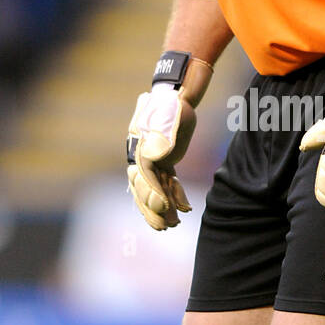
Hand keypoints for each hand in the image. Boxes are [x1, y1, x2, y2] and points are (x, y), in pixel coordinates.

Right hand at [126, 84, 196, 230]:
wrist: (175, 97)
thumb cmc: (170, 107)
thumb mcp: (166, 118)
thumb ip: (161, 138)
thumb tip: (155, 158)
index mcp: (139, 149)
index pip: (144, 177)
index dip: (153, 193)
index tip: (164, 207)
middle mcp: (141, 159)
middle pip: (145, 189)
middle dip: (153, 210)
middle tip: (164, 226)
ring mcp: (152, 163)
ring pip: (156, 191)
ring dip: (165, 209)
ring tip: (174, 225)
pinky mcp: (164, 164)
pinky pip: (167, 184)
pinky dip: (175, 197)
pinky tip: (185, 209)